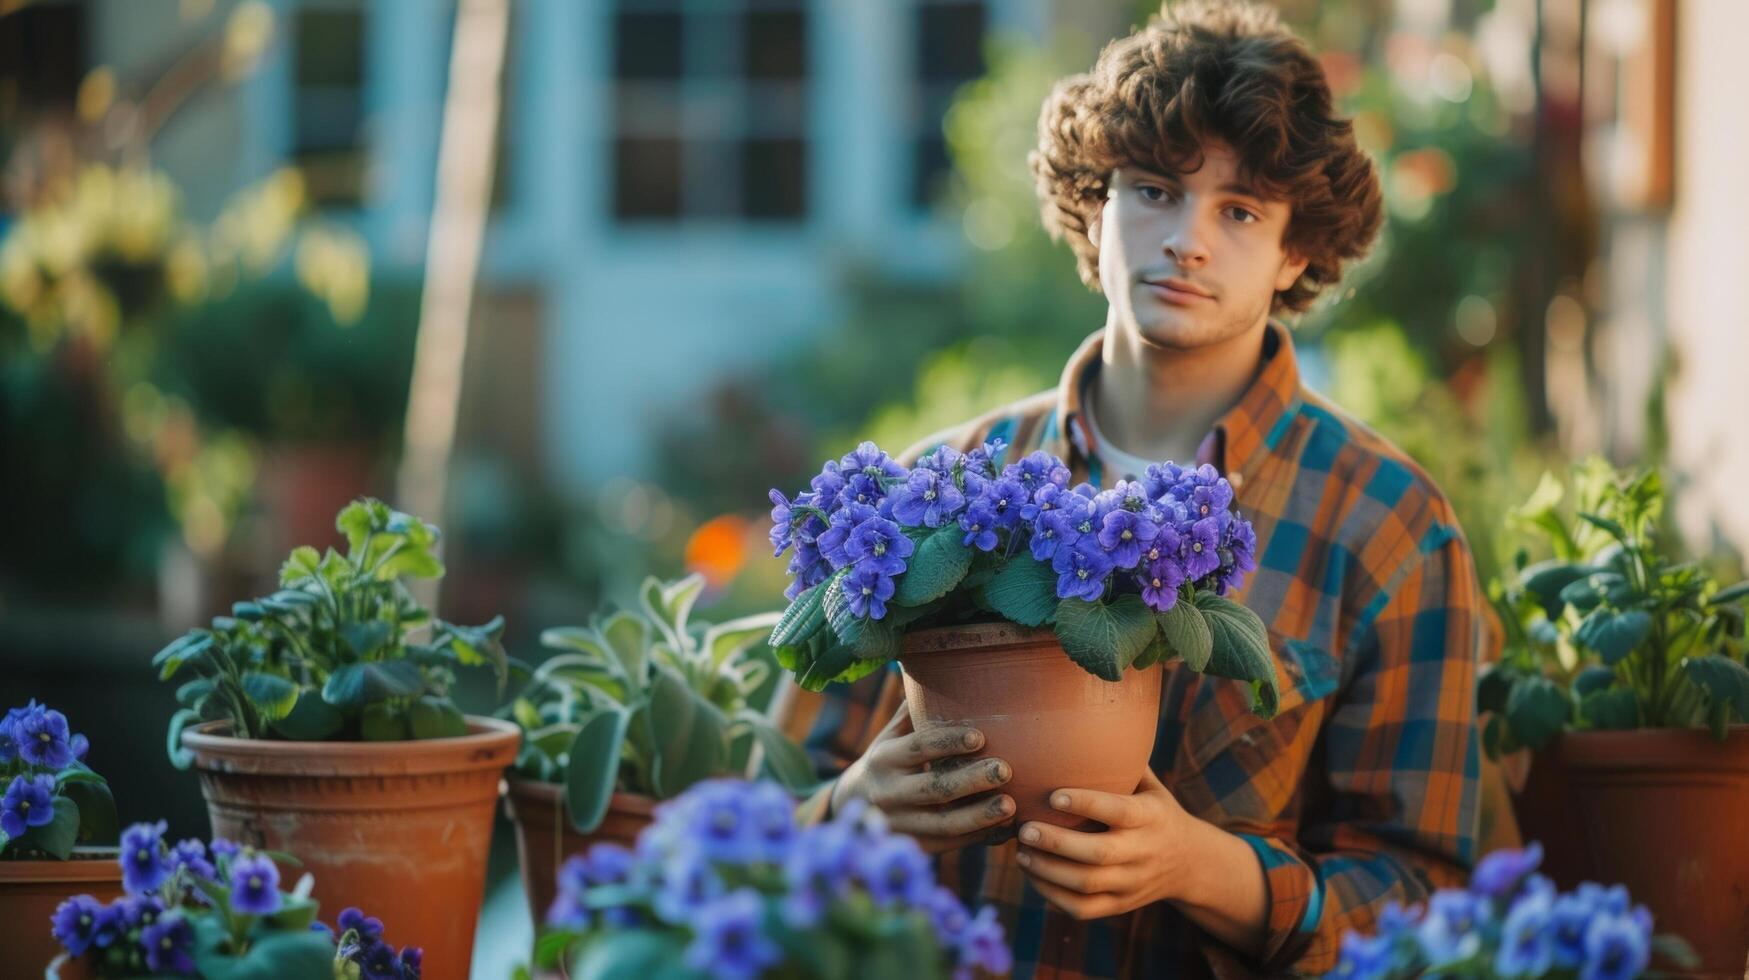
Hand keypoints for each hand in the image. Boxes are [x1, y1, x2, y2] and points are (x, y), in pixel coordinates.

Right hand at [831, 702, 1015, 853]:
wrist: (853, 807)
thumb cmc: (887, 761)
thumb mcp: (890, 735)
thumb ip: (914, 710)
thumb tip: (935, 662)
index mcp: (884, 758)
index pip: (918, 748)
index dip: (948, 742)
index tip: (980, 737)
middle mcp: (888, 793)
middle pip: (934, 788)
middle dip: (971, 780)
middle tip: (1006, 770)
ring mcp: (901, 824)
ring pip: (943, 824)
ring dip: (979, 816)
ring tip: (1011, 806)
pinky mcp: (914, 848)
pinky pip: (950, 844)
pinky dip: (978, 837)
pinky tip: (1004, 827)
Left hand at [1013, 766, 1191, 919]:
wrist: (1190, 864)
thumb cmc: (1156, 811)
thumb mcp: (1151, 785)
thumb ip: (1122, 762)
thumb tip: (1084, 718)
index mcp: (1151, 817)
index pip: (1118, 812)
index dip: (1087, 804)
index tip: (1053, 794)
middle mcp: (1143, 853)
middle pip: (1099, 856)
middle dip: (1057, 844)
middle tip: (1024, 828)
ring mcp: (1132, 884)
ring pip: (1087, 886)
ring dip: (1048, 871)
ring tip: (1020, 852)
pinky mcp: (1120, 906)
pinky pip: (1083, 909)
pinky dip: (1052, 895)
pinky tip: (1032, 873)